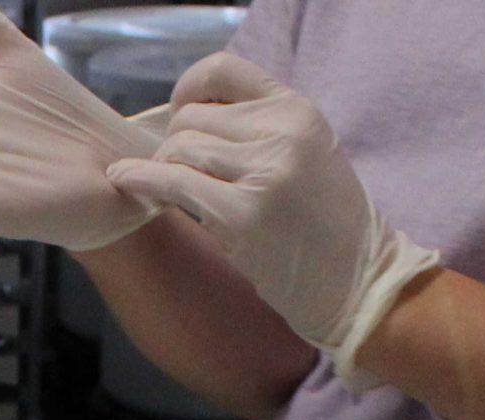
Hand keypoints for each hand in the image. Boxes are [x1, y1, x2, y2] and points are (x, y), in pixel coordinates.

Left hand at [107, 54, 439, 383]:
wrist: (359, 283)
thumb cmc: (327, 227)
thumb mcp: (307, 154)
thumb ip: (259, 130)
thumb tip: (186, 120)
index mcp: (298, 110)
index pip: (223, 71)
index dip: (189, 90)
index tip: (179, 115)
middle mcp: (282, 132)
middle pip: (191, 117)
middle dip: (176, 145)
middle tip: (183, 177)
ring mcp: (264, 172)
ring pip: (178, 148)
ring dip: (165, 170)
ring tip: (177, 195)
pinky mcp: (242, 214)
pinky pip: (172, 182)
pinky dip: (142, 181)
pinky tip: (126, 183)